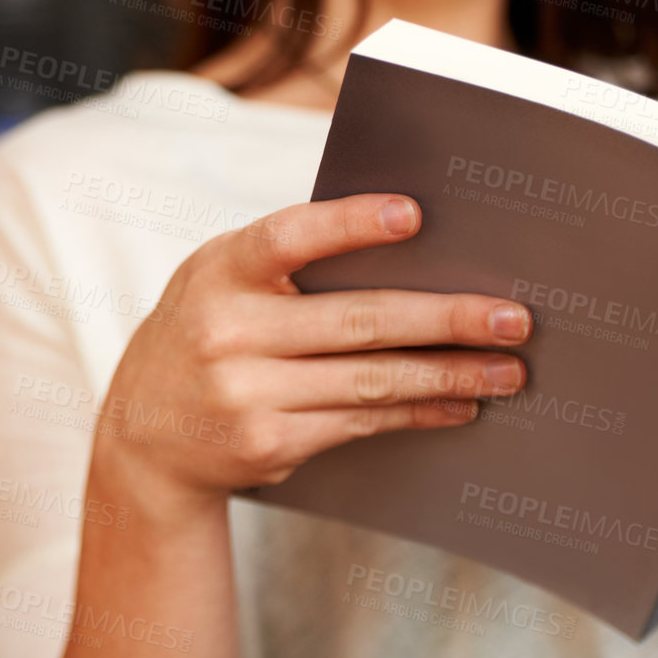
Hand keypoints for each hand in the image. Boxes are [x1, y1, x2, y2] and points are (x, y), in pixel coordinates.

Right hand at [90, 192, 532, 515]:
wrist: (143, 432)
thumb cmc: (207, 329)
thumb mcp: (221, 280)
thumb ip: (287, 261)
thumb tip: (411, 244)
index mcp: (219, 270)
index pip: (287, 237)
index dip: (349, 225)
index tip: (415, 215)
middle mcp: (227, 330)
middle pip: (357, 320)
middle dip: (445, 318)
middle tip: (514, 317)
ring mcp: (246, 392)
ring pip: (371, 379)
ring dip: (449, 373)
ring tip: (507, 368)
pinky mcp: (268, 442)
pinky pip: (360, 421)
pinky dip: (417, 411)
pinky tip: (459, 404)